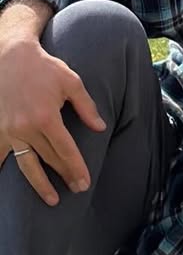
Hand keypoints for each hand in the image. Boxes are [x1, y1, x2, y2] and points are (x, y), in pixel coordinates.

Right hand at [0, 35, 103, 202]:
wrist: (9, 56)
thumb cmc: (43, 67)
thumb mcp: (71, 82)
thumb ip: (87, 107)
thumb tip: (100, 128)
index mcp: (46, 117)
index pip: (65, 150)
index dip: (76, 168)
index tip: (84, 182)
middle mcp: (25, 128)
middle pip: (49, 159)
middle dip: (65, 175)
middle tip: (77, 189)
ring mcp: (7, 131)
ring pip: (26, 164)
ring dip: (39, 184)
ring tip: (52, 198)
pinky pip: (0, 155)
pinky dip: (4, 169)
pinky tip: (10, 185)